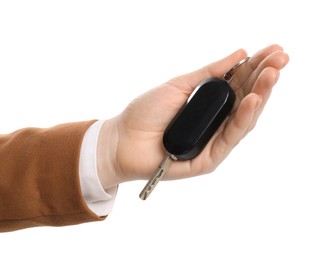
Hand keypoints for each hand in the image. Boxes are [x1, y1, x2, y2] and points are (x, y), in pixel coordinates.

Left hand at [97, 45, 288, 188]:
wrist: (123, 140)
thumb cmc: (146, 112)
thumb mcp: (179, 85)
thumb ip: (209, 73)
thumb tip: (239, 54)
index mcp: (209, 104)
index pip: (239, 84)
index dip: (256, 68)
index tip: (273, 51)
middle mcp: (216, 122)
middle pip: (246, 100)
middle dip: (264, 79)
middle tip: (281, 59)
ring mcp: (214, 140)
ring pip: (243, 119)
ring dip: (260, 96)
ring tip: (272, 75)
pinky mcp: (209, 158)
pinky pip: (230, 138)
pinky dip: (242, 119)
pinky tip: (252, 101)